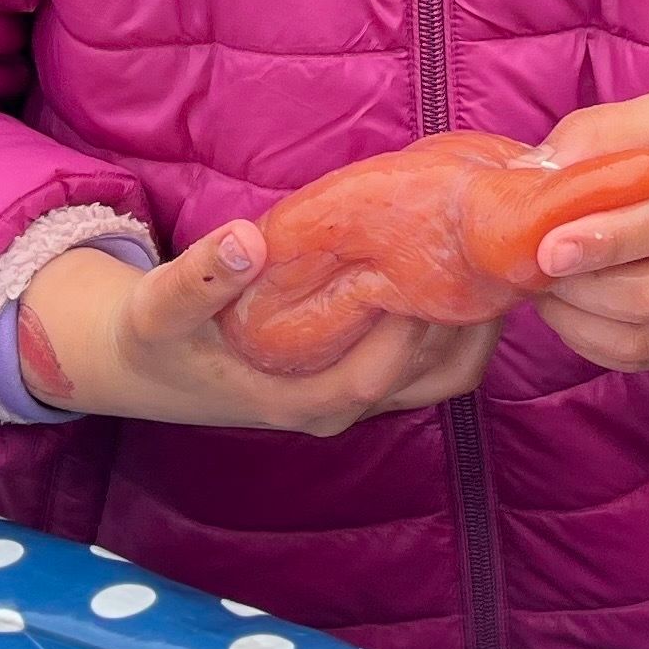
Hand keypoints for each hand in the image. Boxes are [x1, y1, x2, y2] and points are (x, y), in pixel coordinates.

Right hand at [22, 222, 500, 434]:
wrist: (153, 365)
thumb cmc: (159, 338)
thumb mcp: (160, 306)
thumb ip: (200, 277)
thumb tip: (245, 241)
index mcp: (301, 401)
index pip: (382, 373)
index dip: (418, 325)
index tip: (440, 263)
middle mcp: (342, 407)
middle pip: (436, 375)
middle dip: (471, 316)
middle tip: (493, 247)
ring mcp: (360, 395)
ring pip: (447, 373)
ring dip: (478, 320)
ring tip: (495, 251)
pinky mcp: (368, 375)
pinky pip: (435, 359)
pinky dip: (460, 321)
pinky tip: (464, 264)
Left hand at [525, 91, 648, 371]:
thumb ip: (599, 134)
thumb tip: (532, 174)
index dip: (604, 241)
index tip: (548, 247)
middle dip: (580, 288)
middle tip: (534, 265)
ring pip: (648, 337)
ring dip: (581, 321)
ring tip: (547, 288)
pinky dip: (598, 343)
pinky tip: (574, 311)